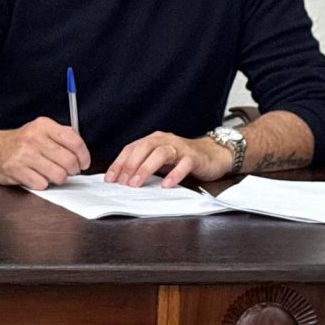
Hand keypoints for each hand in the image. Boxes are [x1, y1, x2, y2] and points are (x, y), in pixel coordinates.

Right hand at [0, 117, 90, 189]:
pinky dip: (42, 184)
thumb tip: (81, 148)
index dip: (84, 156)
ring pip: (58, 175)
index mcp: (43, 125)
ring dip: (58, 179)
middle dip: (72, 171)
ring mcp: (23, 154)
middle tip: (68, 171)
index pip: (75, 142)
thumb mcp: (41, 130)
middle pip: (69, 161)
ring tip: (51, 174)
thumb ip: (63, 134)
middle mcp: (34, 138)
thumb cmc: (21, 142)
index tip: (84, 164)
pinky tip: (36, 177)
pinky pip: (42, 184)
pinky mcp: (15, 170)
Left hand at [106, 131, 233, 186]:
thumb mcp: (160, 161)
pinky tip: (166, 185)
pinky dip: (174, 174)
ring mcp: (180, 147)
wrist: (214, 154)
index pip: (132, 148)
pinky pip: (184, 164)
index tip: (110, 179)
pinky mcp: (195, 157)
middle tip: (122, 183)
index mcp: (154, 140)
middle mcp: (165, 140)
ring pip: (161, 153)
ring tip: (137, 184)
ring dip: (146, 168)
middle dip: (130, 165)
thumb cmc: (183, 159)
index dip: (119, 163)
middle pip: (144, 148)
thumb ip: (144, 166)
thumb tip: (123, 180)